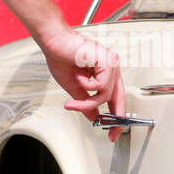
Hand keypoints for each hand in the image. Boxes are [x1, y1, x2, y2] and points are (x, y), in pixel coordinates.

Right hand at [36, 25, 126, 141]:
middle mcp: (112, 67)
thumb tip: (95, 117)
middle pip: (119, 99)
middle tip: (110, 132)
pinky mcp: (107, 61)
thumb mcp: (75, 88)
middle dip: (115, 119)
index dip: (116, 116)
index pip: (116, 98)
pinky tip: (78, 77)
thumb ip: (86, 102)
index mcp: (106, 72)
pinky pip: (101, 87)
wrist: (53, 41)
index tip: (112, 132)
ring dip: (87, 102)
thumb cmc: (61, 57)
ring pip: (106, 95)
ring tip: (72, 103)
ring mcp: (111, 64)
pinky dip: (86, 87)